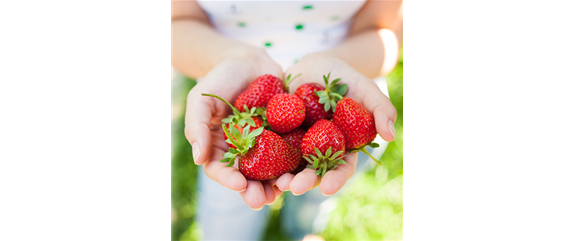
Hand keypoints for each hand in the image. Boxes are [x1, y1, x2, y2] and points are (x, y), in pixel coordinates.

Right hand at [184, 47, 285, 209]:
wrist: (249, 60)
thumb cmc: (219, 78)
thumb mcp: (201, 99)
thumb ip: (197, 126)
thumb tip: (198, 159)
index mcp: (219, 147)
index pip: (220, 170)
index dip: (229, 179)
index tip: (239, 184)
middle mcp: (242, 151)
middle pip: (247, 177)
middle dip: (254, 191)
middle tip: (261, 201)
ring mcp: (265, 145)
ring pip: (270, 170)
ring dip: (276, 184)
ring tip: (284, 190)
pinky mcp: (285, 135)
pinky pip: (291, 153)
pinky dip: (296, 164)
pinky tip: (302, 171)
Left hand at [275, 53, 396, 195]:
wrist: (313, 65)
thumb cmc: (345, 78)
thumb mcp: (365, 89)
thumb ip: (381, 108)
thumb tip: (392, 135)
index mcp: (342, 147)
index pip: (341, 168)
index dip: (336, 178)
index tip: (327, 187)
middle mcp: (319, 151)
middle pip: (313, 171)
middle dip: (305, 182)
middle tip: (294, 188)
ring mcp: (297, 145)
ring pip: (290, 166)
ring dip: (282, 177)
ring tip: (276, 182)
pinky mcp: (276, 136)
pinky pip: (268, 149)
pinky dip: (262, 158)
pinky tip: (253, 165)